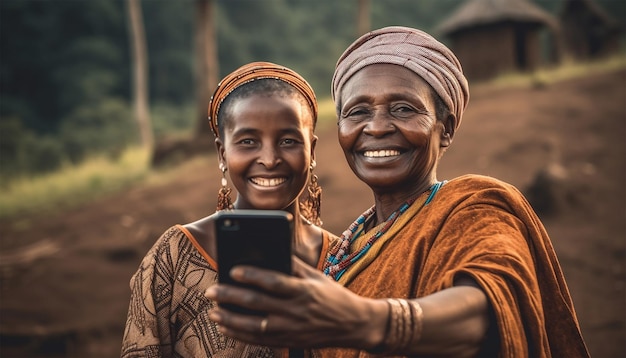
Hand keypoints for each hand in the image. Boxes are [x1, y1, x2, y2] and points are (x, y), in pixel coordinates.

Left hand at [205, 256, 387, 348]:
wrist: (353, 325)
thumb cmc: (332, 296)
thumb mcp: (317, 276)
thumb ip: (294, 265)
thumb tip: (271, 251)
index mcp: (304, 291)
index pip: (274, 282)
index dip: (253, 276)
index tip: (233, 270)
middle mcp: (296, 311)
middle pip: (258, 304)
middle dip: (231, 297)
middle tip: (212, 291)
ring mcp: (291, 330)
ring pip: (254, 326)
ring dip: (230, 319)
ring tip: (213, 311)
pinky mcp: (289, 342)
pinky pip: (259, 340)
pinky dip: (240, 334)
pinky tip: (226, 327)